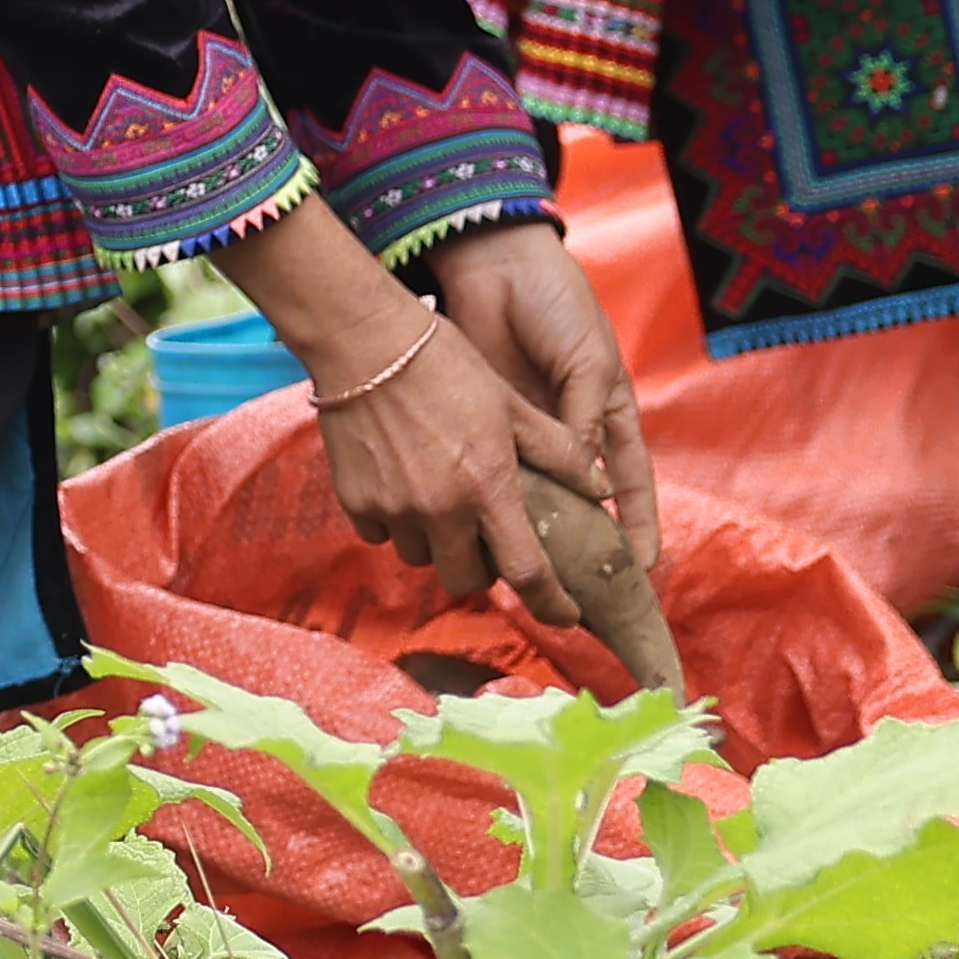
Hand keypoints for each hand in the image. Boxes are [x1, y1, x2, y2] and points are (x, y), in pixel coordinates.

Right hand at [301, 283, 601, 620]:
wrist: (365, 343)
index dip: (551, 604)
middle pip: (466, 579)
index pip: (527, 572)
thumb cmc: (447, 365)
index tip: (566, 615)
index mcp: (488, 487)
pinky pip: (382, 535)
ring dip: (440, 545)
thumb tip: (602, 487)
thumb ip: (560, 451)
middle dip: (483, 569)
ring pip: (423, 559)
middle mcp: (441, 509)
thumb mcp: (512, 405)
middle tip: (489, 539)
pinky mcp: (356, 501)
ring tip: (444, 505)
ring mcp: (395, 508)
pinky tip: (405, 487)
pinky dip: (398, 523)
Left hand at [416, 221, 653, 554]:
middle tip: (580, 589)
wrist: (495, 267)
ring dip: (529, 533)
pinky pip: (490, 476)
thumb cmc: (556, 305)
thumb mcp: (586, 361)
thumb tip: (590, 483)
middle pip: (581, 507)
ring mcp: (525, 436)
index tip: (644, 571)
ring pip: (533, 500)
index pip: (631, 487)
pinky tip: (480, 534)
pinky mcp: (484, 429)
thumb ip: (585, 421)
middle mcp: (568, 437)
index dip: (639, 528)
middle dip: (581, 548)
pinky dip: (488, 504)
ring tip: (527, 576)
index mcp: (606, 419)